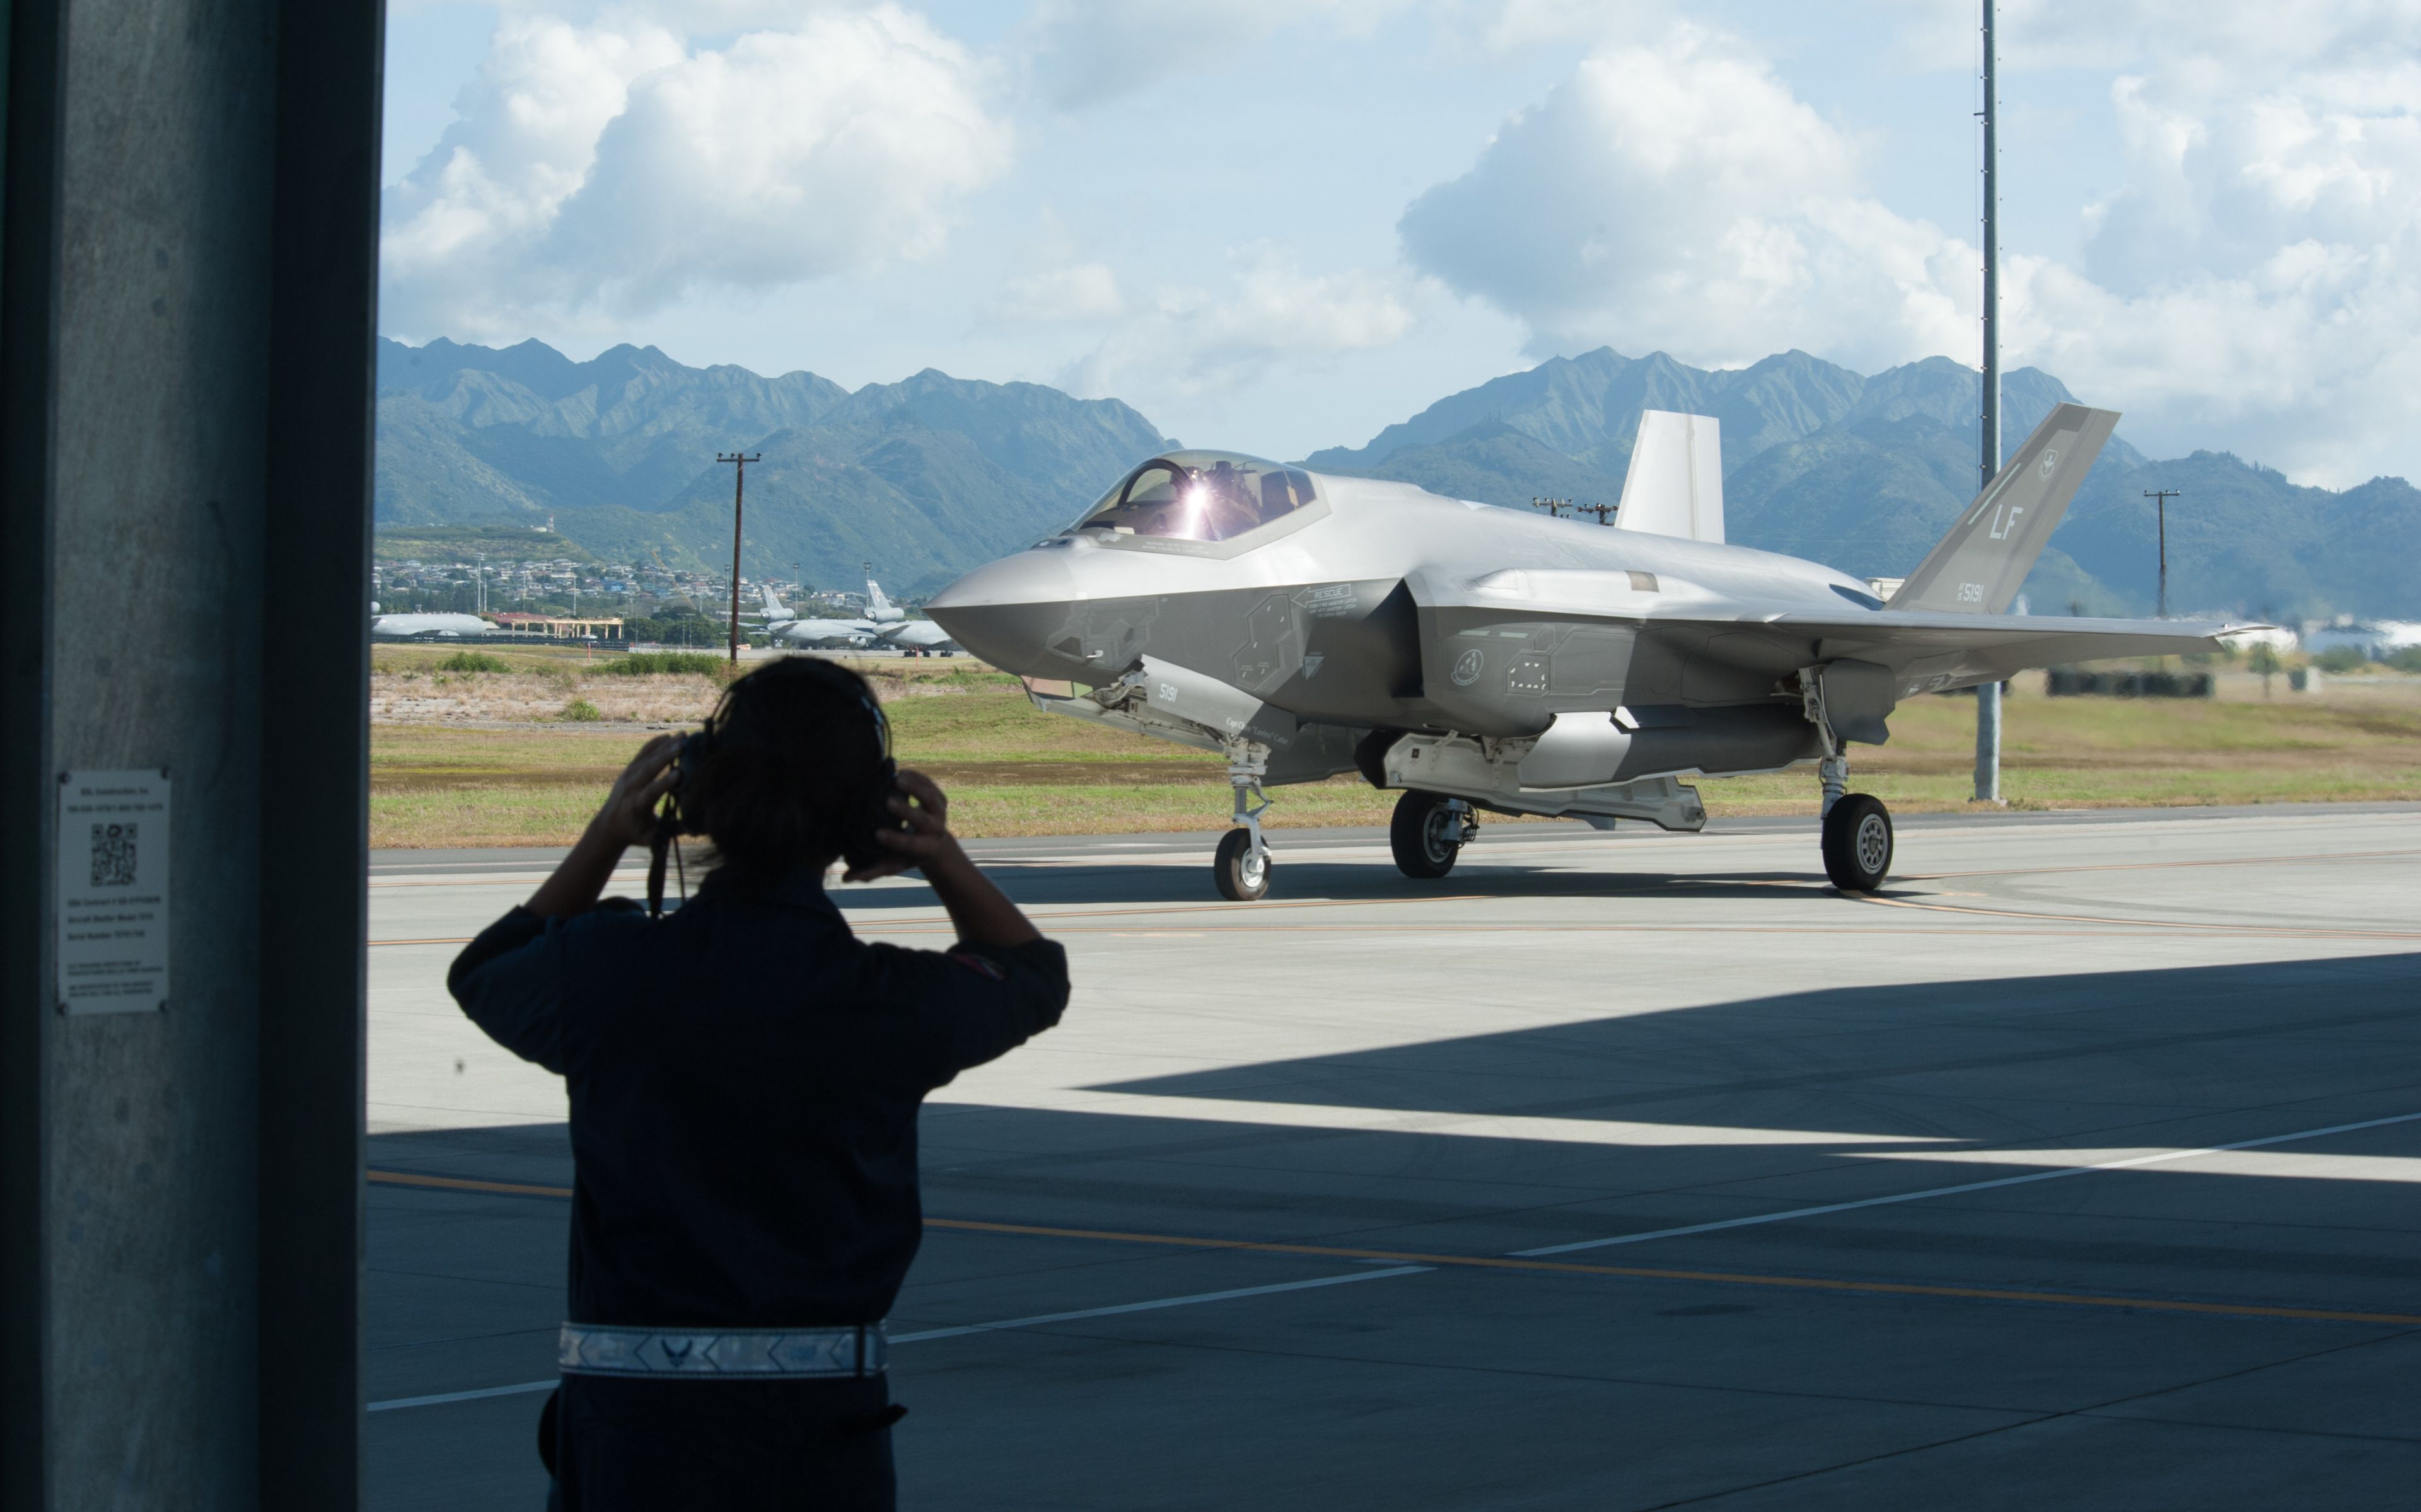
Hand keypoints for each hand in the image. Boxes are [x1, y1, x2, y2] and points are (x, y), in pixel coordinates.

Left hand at [589, 733, 681, 849]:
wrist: (609, 825)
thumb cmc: (635, 833)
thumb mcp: (651, 837)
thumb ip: (670, 832)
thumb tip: (695, 829)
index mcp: (636, 806)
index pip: (650, 792)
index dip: (663, 783)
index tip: (678, 773)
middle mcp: (630, 788)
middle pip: (648, 770)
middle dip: (665, 757)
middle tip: (682, 746)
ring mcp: (628, 776)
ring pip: (646, 758)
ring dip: (664, 746)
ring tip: (682, 736)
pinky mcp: (629, 770)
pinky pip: (642, 754)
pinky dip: (655, 744)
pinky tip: (668, 736)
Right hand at [842, 768, 966, 882]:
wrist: (933, 841)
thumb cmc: (907, 853)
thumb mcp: (893, 863)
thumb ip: (872, 871)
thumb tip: (846, 878)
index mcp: (925, 848)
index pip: (911, 845)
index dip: (895, 840)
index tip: (877, 834)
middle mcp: (936, 830)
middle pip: (924, 821)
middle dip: (907, 812)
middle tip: (888, 802)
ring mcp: (940, 812)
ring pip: (930, 798)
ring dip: (915, 787)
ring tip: (896, 778)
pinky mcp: (939, 797)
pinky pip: (930, 784)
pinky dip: (917, 777)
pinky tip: (900, 772)